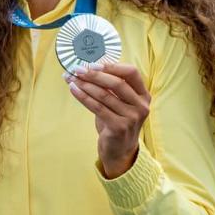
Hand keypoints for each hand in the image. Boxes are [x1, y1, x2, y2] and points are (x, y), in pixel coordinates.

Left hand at [66, 62, 149, 178]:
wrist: (119, 151)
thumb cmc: (117, 122)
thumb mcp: (119, 103)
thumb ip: (110, 88)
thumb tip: (87, 68)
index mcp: (143, 95)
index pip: (131, 72)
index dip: (112, 66)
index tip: (93, 64)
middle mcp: (141, 106)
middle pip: (117, 83)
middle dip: (94, 74)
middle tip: (77, 69)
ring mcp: (132, 117)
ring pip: (105, 95)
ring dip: (85, 85)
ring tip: (71, 79)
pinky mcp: (119, 127)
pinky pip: (98, 107)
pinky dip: (83, 97)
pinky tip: (73, 90)